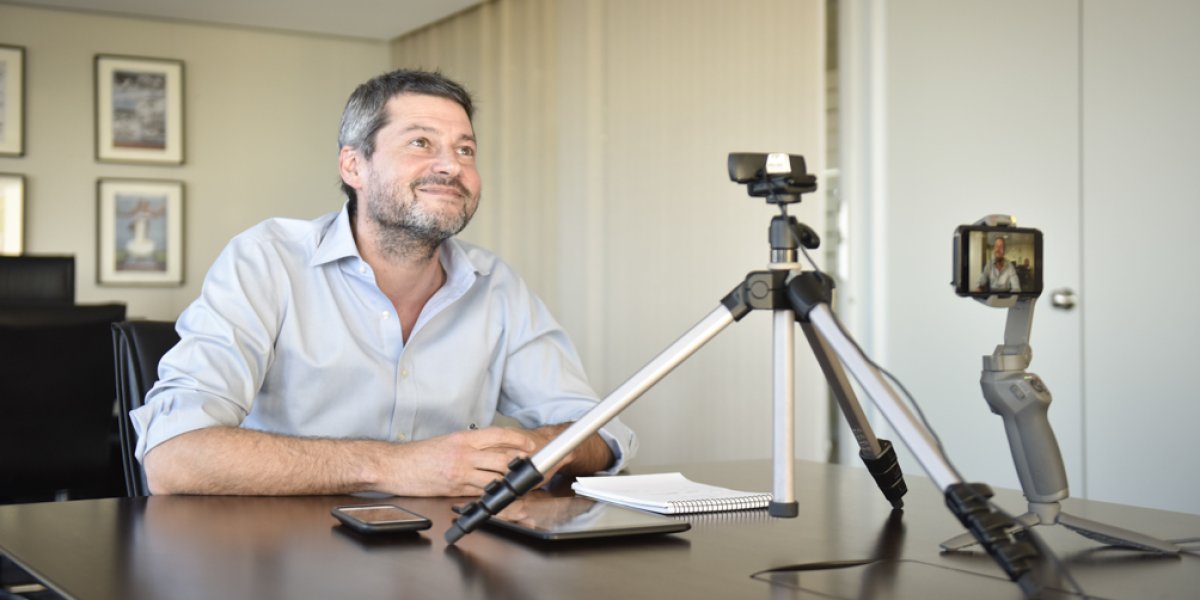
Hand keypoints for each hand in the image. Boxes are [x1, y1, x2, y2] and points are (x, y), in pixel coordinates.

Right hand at [376, 427, 539, 496]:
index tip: (530, 445)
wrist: (395, 466)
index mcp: (463, 438)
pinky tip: (498, 493)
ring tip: (518, 482)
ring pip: (495, 477)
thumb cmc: (419, 454)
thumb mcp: (447, 441)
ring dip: (508, 481)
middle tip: (530, 467)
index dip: (518, 440)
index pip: (498, 434)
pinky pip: (480, 492)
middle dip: (520, 464)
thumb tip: (492, 450)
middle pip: (502, 458)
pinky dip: (491, 493)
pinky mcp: (455, 489)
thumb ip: (470, 445)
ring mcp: (461, 472)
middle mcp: (464, 454)